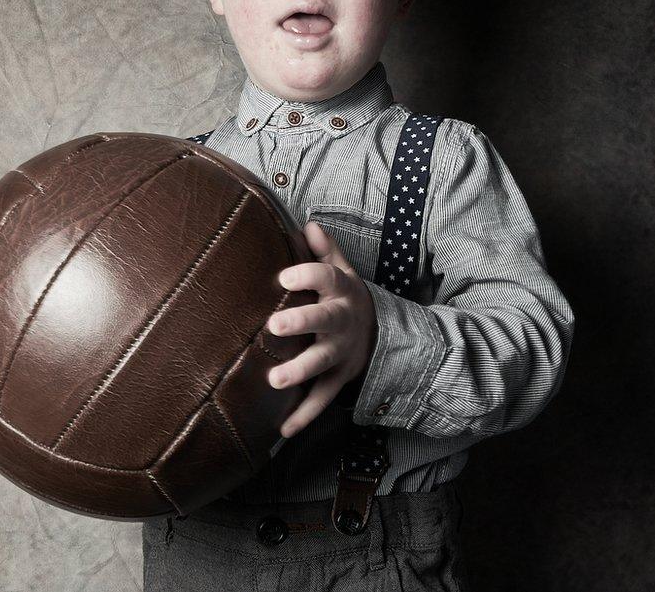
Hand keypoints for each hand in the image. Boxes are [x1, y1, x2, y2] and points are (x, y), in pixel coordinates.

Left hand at [267, 220, 376, 438]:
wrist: (380, 334)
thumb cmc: (345, 297)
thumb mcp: (342, 270)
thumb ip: (324, 250)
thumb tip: (307, 225)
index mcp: (340, 291)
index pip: (326, 278)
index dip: (307, 275)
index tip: (284, 276)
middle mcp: (341, 322)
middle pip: (323, 320)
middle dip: (301, 322)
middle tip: (274, 326)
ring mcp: (341, 353)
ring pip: (322, 363)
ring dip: (299, 371)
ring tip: (274, 380)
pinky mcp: (339, 379)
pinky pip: (322, 399)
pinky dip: (304, 416)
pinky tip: (282, 430)